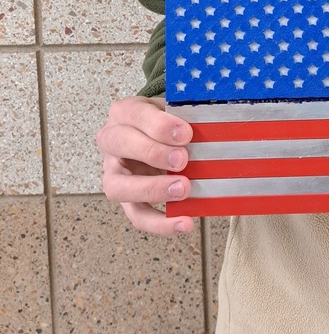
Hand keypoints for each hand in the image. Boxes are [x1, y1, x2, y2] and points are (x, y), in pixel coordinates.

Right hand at [96, 95, 194, 235]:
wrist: (152, 135)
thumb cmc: (164, 121)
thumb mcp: (173, 110)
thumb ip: (185, 116)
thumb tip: (212, 126)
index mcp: (124, 112)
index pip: (135, 115)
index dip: (159, 125)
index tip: (185, 133)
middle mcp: (111, 141)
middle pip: (120, 144)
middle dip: (153, 152)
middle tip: (182, 160)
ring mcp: (112, 172)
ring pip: (118, 186)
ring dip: (152, 189)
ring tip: (183, 190)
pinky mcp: (125, 198)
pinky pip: (136, 215)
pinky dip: (160, 223)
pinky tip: (184, 222)